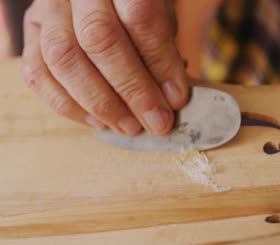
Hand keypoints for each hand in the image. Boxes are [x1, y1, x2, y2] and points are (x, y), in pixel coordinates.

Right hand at [21, 0, 188, 134]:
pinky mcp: (31, 33)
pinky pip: (38, 74)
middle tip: (156, 121)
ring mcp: (47, 10)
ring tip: (129, 126)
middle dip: (132, 90)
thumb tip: (170, 99)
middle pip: (99, 39)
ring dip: (100, 103)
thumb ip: (163, 49)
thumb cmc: (138, 7)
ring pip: (63, 59)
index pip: (139, 17)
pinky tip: (98, 121)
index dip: (160, 63)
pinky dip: (68, 105)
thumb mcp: (161, 15)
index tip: (176, 98)